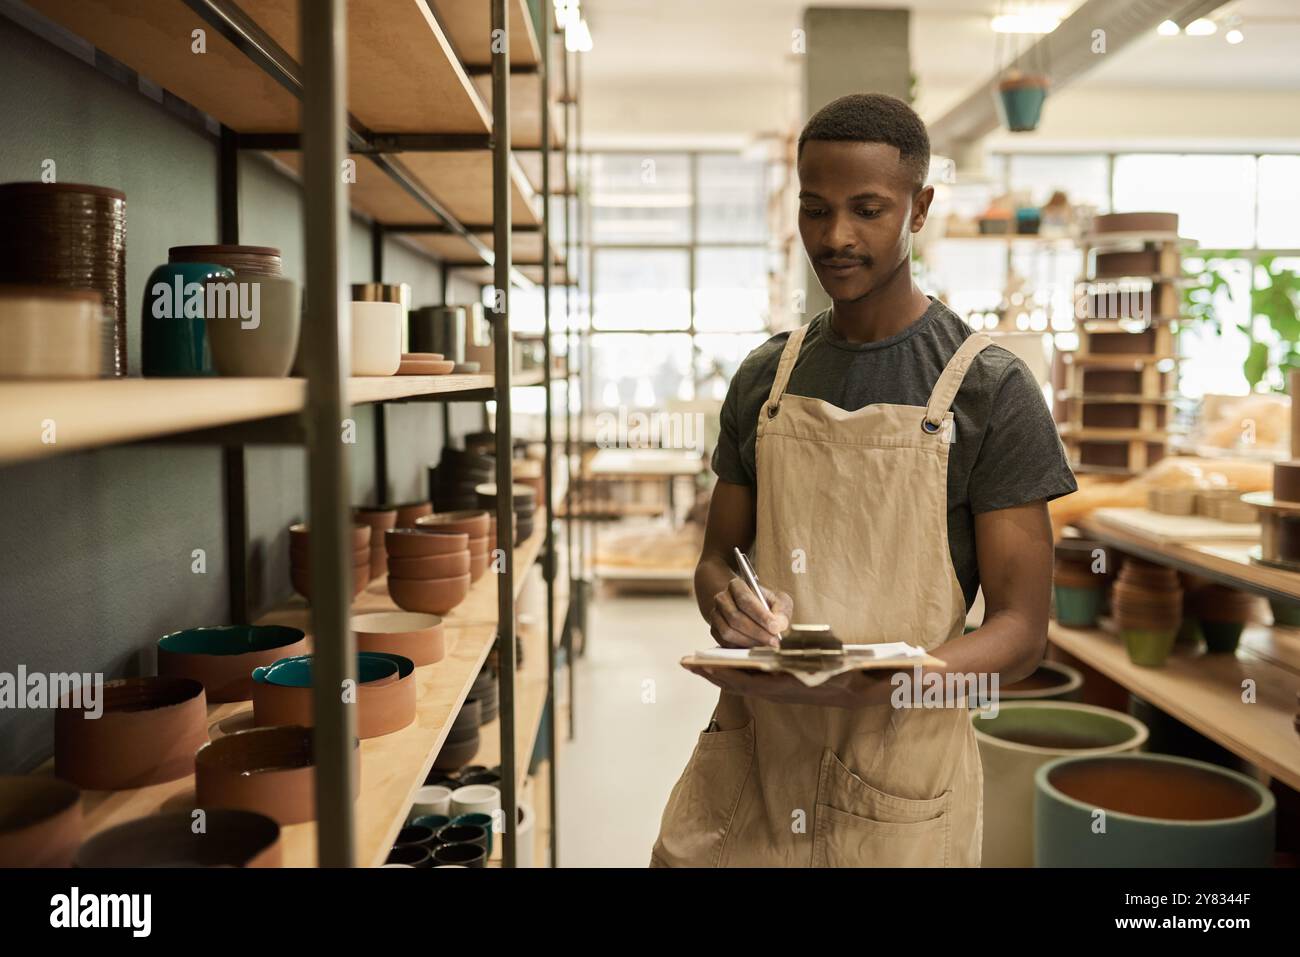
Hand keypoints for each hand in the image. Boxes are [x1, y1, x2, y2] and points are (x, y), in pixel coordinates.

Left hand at [686, 663, 897, 708]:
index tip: (713, 669)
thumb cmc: (889, 675)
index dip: (738, 676)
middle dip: (719, 675)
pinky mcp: (794, 682)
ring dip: (725, 673)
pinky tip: (724, 663)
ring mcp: (795, 689)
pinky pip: (761, 677)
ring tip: (697, 662)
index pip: (768, 683)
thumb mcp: (890, 673)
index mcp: (813, 689)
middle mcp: (800, 692)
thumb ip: (889, 673)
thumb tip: (894, 670)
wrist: (893, 686)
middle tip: (689, 663)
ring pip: (752, 682)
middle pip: (750, 684)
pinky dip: (740, 670)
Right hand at [709, 577, 791, 647]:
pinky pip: (724, 642)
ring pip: (728, 632)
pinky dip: (741, 647)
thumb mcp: (779, 601)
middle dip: (757, 632)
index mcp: (737, 585)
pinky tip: (755, 646)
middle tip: (774, 641)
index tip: (775, 628)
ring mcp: (715, 615)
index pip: (745, 599)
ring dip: (749, 641)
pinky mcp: (714, 630)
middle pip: (735, 617)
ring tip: (766, 645)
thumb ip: (781, 612)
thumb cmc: (767, 604)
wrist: (751, 610)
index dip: (760, 615)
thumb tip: (777, 626)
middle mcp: (722, 598)